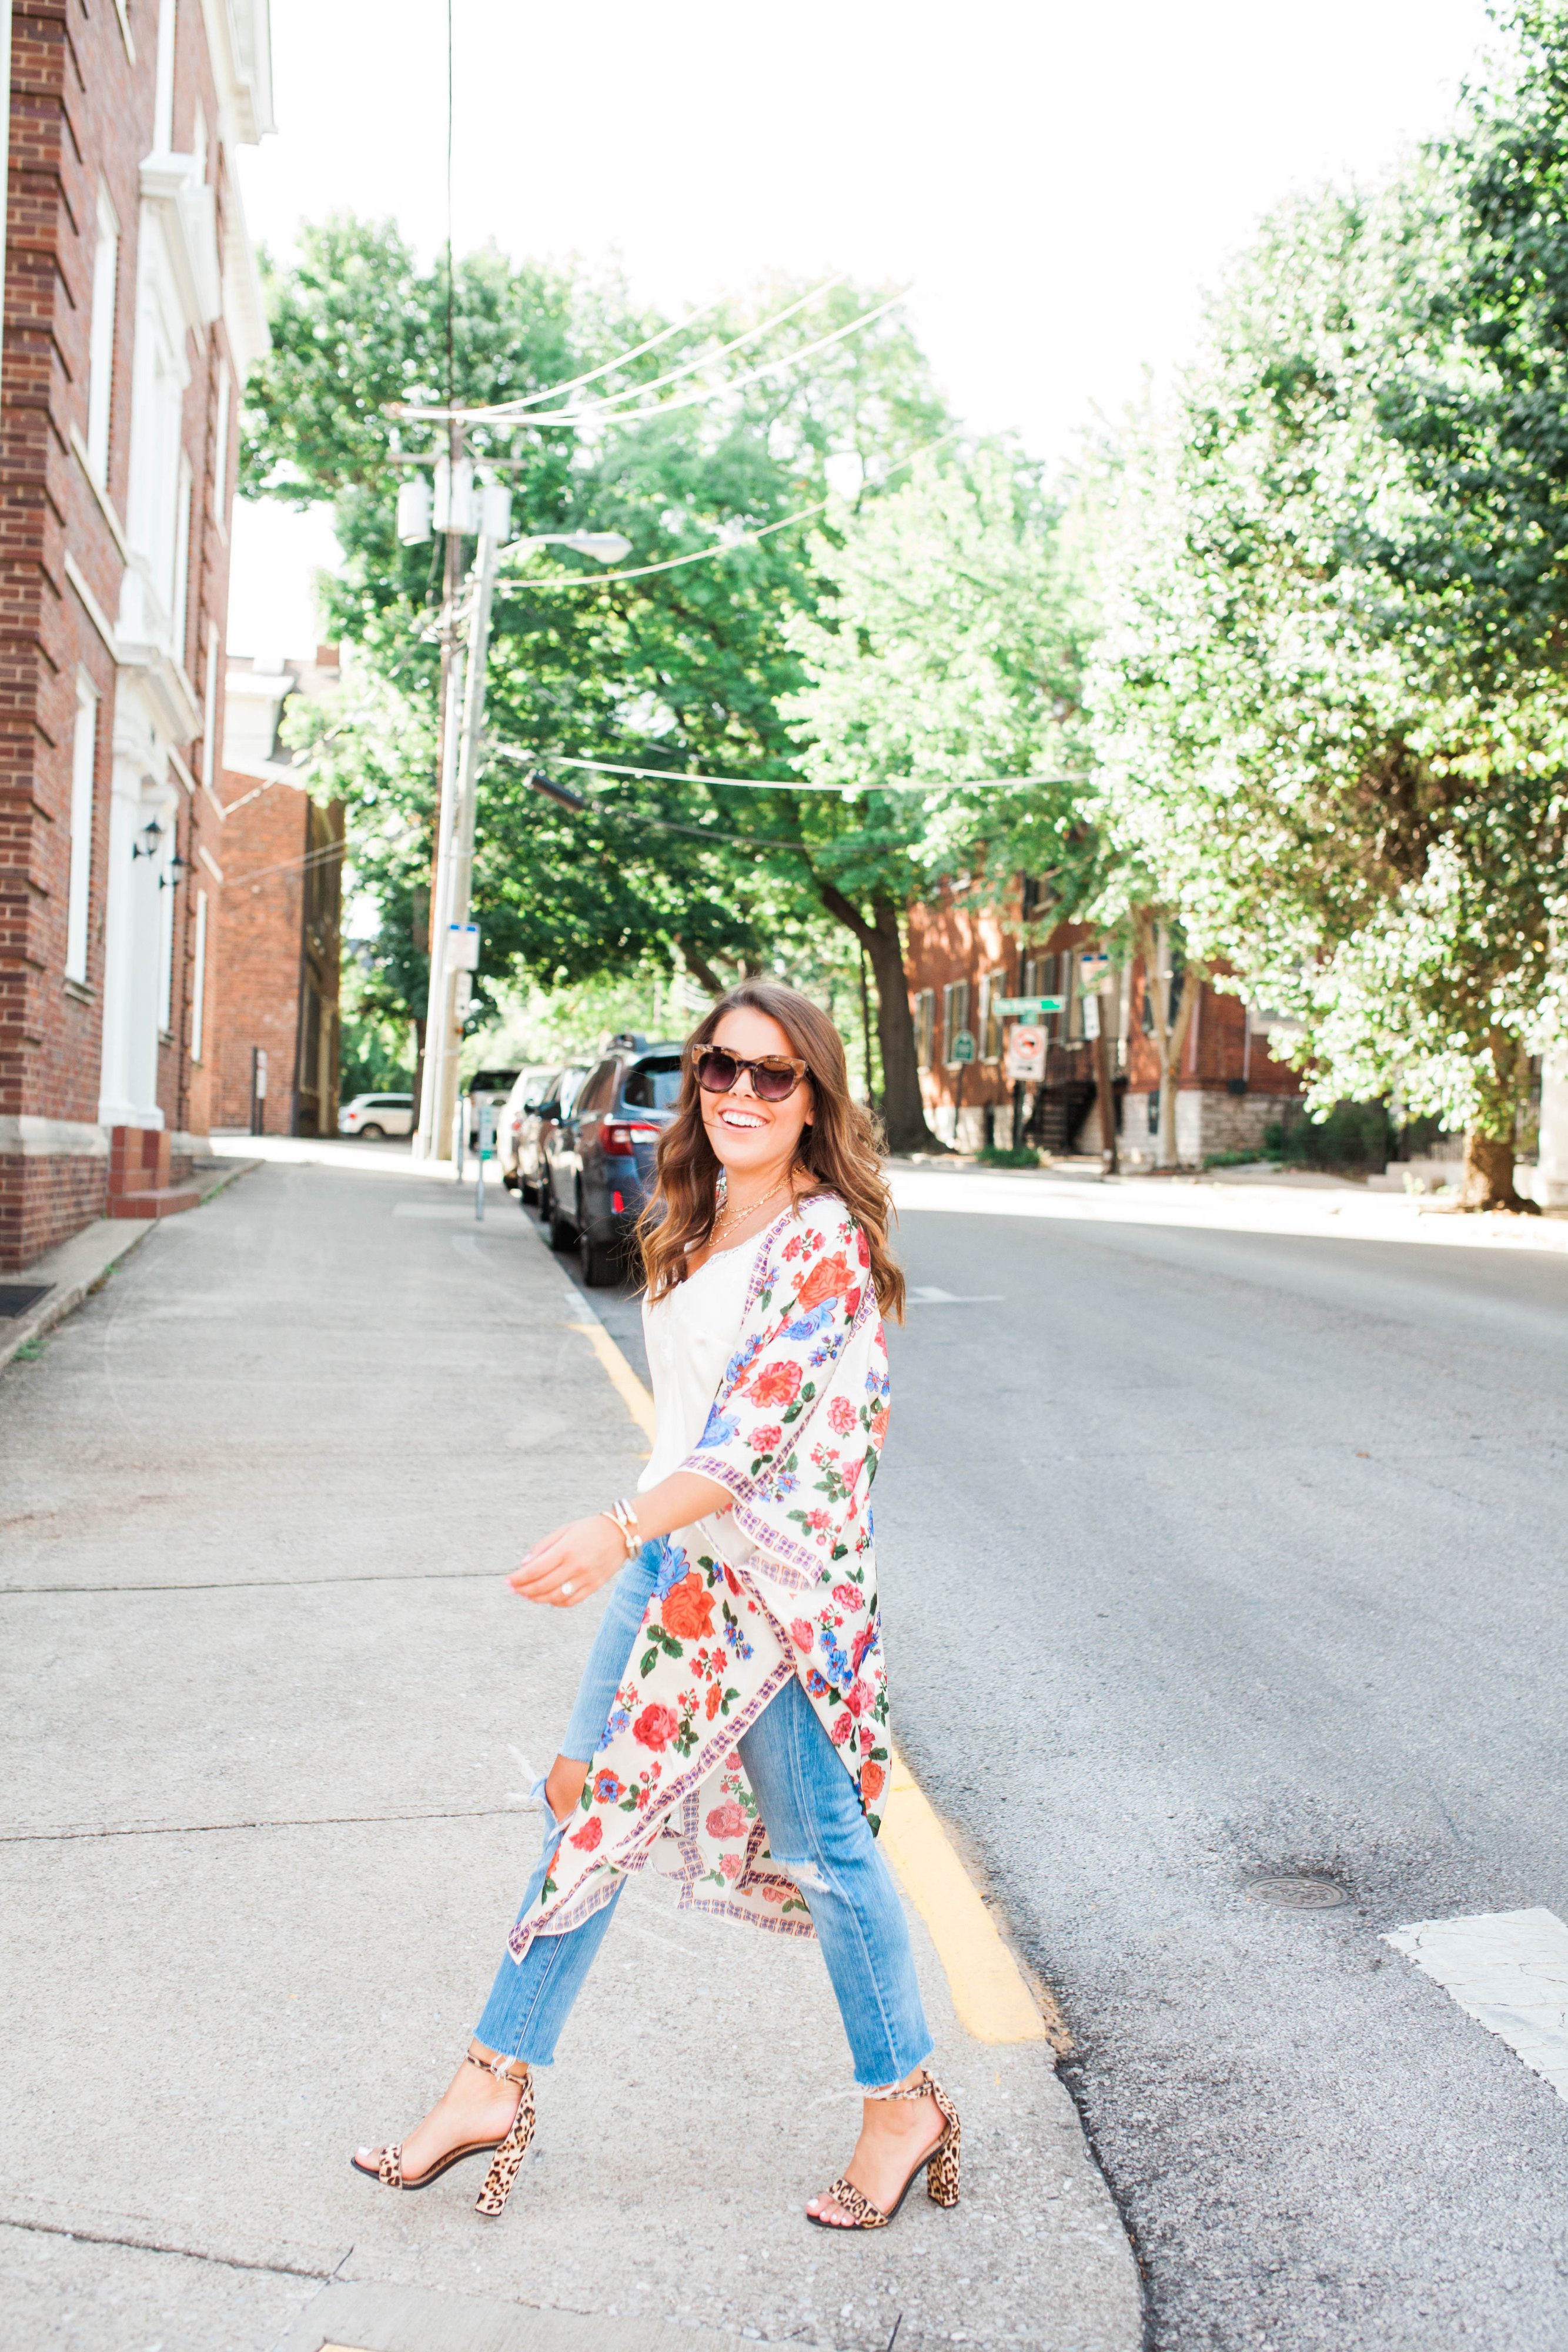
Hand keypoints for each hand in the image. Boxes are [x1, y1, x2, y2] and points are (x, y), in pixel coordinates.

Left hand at [508, 1513, 627, 1607]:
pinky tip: (547, 1598)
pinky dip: (556, 1603)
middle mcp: (575, 1566)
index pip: (535, 1570)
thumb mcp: (564, 1530)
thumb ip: (543, 1547)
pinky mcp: (594, 1586)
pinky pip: (571, 1601)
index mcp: (565, 1549)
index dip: (518, 1578)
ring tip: (527, 1595)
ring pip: (554, 1597)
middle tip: (513, 1589)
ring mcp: (585, 1578)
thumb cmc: (590, 1529)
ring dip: (536, 1598)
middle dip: (523, 1589)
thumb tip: (524, 1564)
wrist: (622, 1533)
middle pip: (542, 1585)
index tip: (508, 1581)